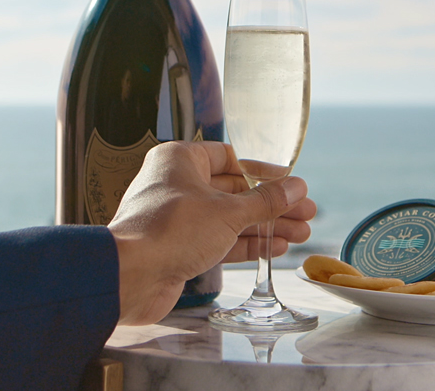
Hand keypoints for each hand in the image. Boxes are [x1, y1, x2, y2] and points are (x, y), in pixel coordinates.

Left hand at [108, 141, 315, 324]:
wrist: (129, 278)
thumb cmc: (172, 230)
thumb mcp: (228, 212)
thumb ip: (265, 200)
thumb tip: (296, 187)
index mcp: (181, 160)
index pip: (231, 157)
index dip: (263, 170)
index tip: (290, 182)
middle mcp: (178, 183)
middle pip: (235, 190)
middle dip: (271, 204)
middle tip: (305, 212)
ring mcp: (178, 216)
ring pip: (230, 216)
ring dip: (265, 226)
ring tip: (301, 233)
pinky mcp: (180, 245)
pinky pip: (220, 239)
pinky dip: (247, 243)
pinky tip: (276, 248)